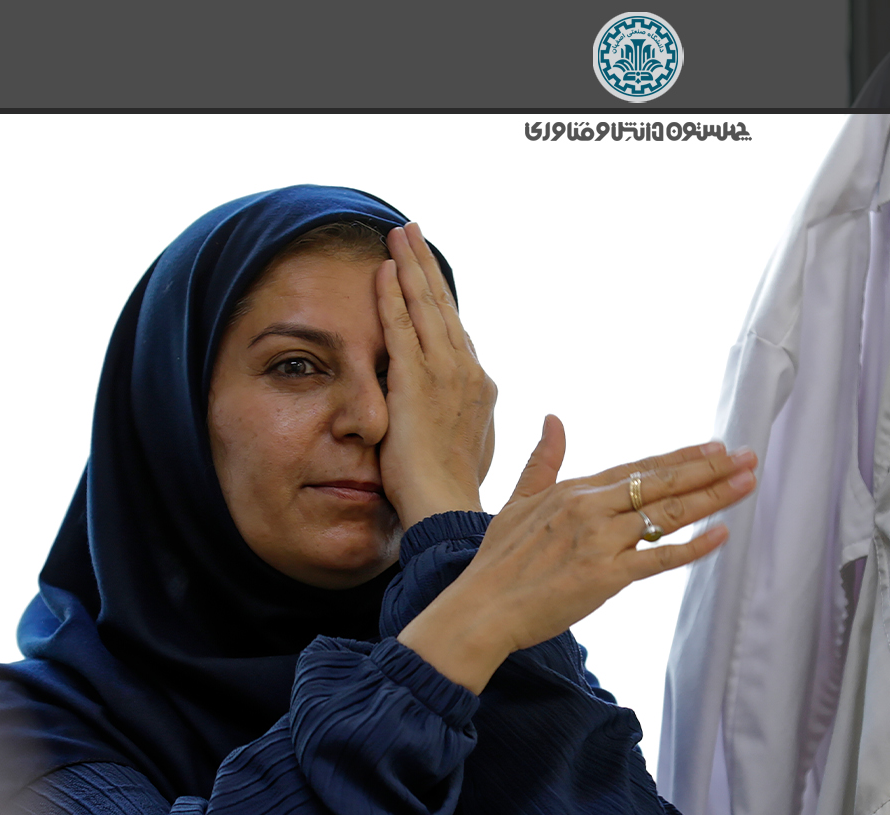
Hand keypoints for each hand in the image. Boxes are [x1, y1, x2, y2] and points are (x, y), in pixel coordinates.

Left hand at [375, 222, 496, 528]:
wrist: (446, 507)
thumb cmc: (455, 488)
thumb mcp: (473, 447)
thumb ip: (474, 419)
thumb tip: (506, 415)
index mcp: (480, 384)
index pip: (455, 330)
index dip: (440, 298)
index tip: (427, 274)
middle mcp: (467, 370)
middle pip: (443, 305)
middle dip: (426, 265)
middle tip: (413, 231)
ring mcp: (443, 372)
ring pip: (425, 305)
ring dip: (410, 264)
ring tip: (399, 233)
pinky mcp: (414, 380)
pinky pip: (400, 325)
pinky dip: (391, 294)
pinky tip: (383, 268)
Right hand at [398, 416, 758, 692]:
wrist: (482, 609)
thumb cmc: (497, 562)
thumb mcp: (517, 501)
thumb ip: (542, 460)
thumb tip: (553, 419)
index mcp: (574, 490)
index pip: (639, 467)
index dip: (681, 457)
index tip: (715, 448)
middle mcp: (592, 509)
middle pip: (662, 483)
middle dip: (711, 470)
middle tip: (749, 457)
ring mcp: (601, 541)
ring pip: (668, 514)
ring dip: (713, 498)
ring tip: (747, 484)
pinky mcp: (606, 576)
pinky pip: (660, 557)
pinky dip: (693, 547)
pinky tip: (722, 535)